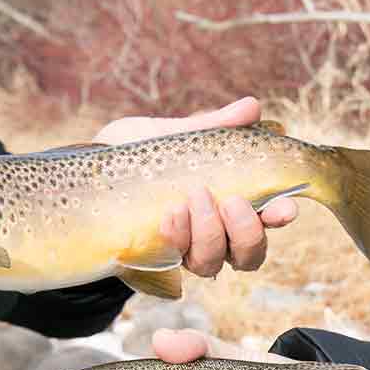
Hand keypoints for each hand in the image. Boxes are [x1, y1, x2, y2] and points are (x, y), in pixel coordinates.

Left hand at [91, 96, 297, 277]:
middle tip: (231, 202)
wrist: (84, 169)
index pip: (266, 221)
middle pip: (248, 255)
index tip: (284, 207)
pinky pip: (174, 261)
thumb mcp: (172, 133)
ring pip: (213, 263)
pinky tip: (169, 214)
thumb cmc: (134, 153)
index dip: (278, 218)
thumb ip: (213, 125)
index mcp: (227, 203)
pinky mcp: (152, 259)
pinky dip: (177, 237)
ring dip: (209, 234)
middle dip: (247, 232)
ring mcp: (182, 250)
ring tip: (193, 198)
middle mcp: (212, 234)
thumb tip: (252, 107)